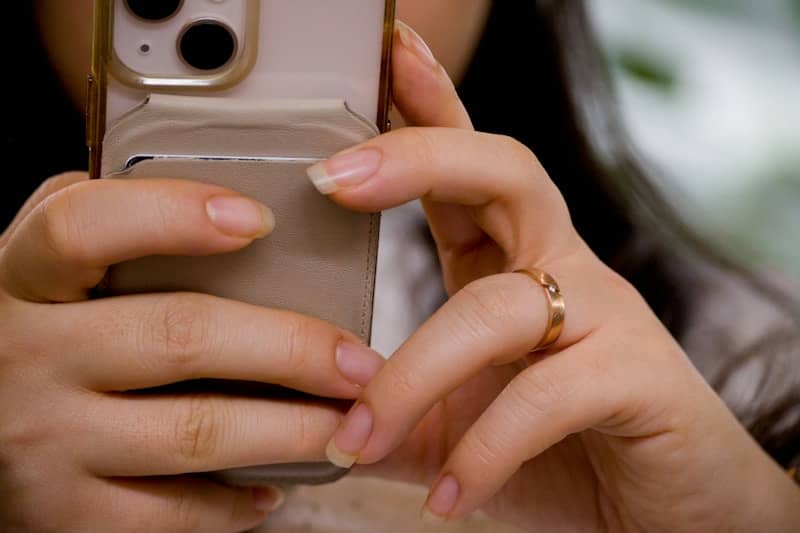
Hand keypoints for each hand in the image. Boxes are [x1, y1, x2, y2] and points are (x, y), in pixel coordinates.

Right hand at [0, 175, 383, 531]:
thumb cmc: (34, 338)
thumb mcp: (44, 271)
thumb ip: (102, 225)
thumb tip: (211, 190)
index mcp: (22, 279)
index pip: (84, 227)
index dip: (173, 215)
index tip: (259, 220)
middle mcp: (24, 357)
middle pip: (179, 336)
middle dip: (291, 350)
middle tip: (359, 361)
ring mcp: (42, 442)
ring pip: (196, 430)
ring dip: (293, 429)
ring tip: (350, 420)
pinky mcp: (62, 514)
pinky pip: (171, 515)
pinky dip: (238, 505)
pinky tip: (278, 485)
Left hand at [309, 22, 799, 531]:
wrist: (670, 508)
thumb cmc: (562, 450)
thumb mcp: (457, 423)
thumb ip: (393, 413)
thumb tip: (306, 423)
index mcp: (511, 261)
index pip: (468, 166)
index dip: (426, 105)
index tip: (384, 53)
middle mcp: (559, 268)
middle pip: (504, 171)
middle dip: (419, 158)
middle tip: (336, 178)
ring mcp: (605, 314)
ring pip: (497, 307)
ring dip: (413, 376)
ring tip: (360, 439)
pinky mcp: (638, 375)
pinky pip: (548, 395)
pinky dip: (485, 449)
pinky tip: (450, 497)